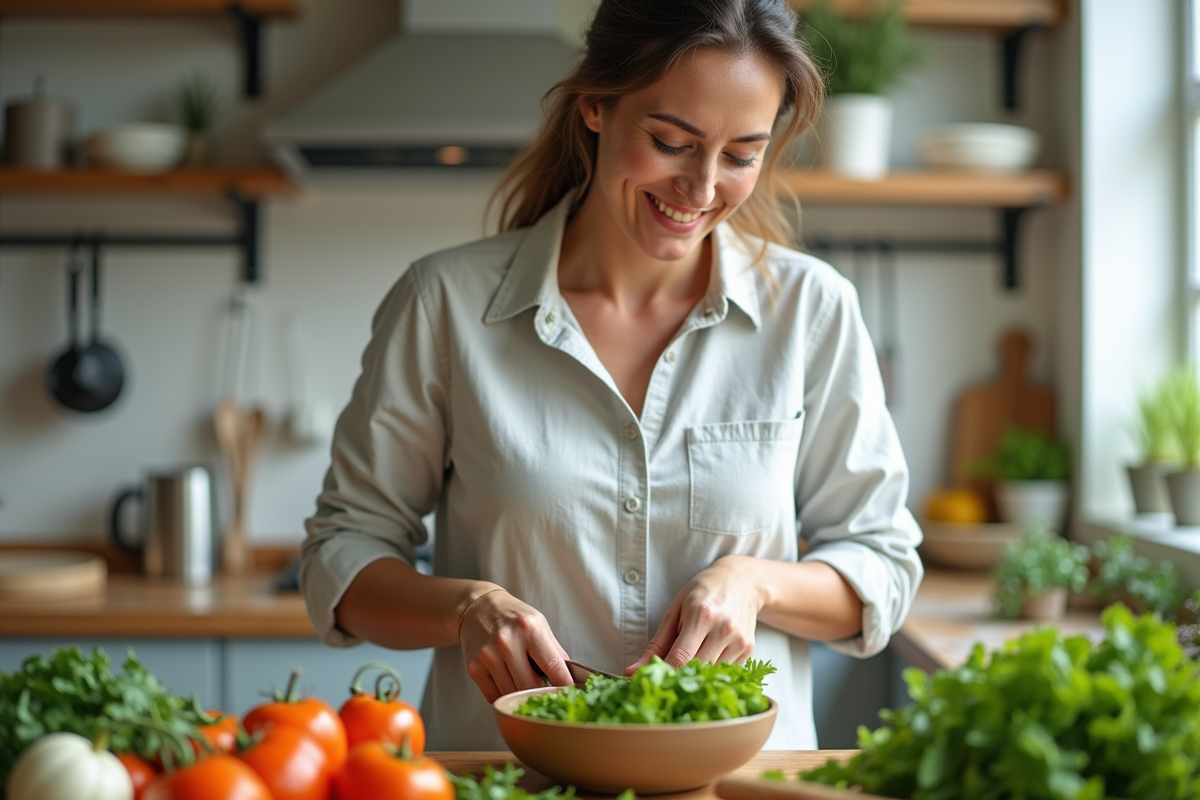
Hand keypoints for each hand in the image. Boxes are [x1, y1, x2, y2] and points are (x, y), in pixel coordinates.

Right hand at [458, 588, 572, 702]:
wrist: (477, 607)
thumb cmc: (512, 616)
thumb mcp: (539, 624)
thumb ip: (555, 651)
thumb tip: (571, 677)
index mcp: (529, 628)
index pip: (552, 665)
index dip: (564, 684)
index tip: (570, 693)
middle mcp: (507, 642)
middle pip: (530, 686)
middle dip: (542, 693)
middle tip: (547, 693)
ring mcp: (488, 656)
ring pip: (512, 694)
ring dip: (523, 696)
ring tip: (526, 685)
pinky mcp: (474, 668)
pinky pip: (494, 696)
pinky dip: (505, 696)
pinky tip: (509, 685)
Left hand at [626, 556, 763, 673]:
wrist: (742, 582)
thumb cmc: (703, 593)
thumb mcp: (675, 611)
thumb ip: (656, 644)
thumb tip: (633, 671)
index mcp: (700, 616)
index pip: (679, 658)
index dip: (664, 674)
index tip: (652, 681)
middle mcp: (722, 629)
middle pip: (695, 670)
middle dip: (679, 676)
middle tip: (667, 676)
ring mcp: (738, 640)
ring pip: (711, 674)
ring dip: (697, 674)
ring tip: (690, 660)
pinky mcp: (748, 648)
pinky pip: (725, 671)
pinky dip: (713, 669)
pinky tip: (709, 654)